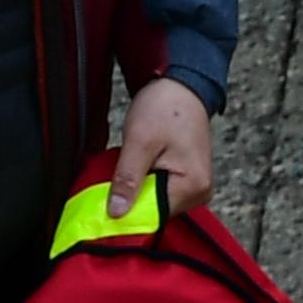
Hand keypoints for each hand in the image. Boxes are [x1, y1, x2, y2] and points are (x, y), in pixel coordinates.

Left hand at [112, 77, 214, 216]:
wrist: (181, 86)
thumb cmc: (165, 107)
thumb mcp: (139, 141)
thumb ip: (128, 179)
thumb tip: (116, 213)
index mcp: (193, 186)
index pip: (154, 215)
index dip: (127, 211)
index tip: (103, 207)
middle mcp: (199, 192)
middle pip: (155, 210)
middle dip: (131, 199)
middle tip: (112, 180)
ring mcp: (194, 186)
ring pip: (154, 201)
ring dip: (136, 190)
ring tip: (127, 168)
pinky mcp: (186, 179)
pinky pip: (159, 190)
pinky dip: (143, 183)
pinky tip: (136, 168)